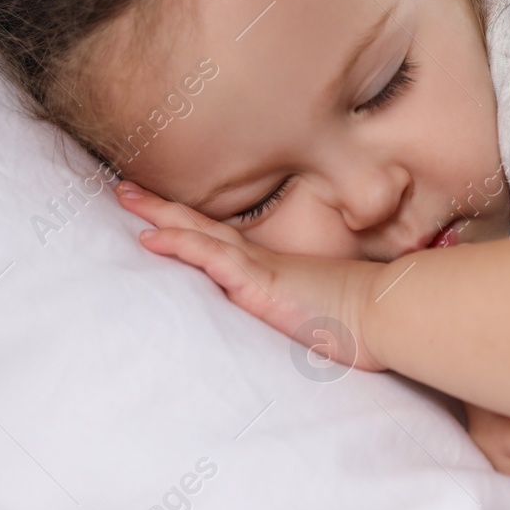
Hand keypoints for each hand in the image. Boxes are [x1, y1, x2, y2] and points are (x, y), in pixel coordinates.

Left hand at [115, 181, 385, 370]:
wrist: (386, 313)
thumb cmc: (357, 320)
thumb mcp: (313, 315)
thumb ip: (293, 311)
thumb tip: (286, 321)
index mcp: (267, 268)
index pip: (216, 239)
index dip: (185, 223)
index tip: (155, 211)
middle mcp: (257, 259)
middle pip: (198, 224)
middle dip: (159, 206)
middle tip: (124, 189)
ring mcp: (255, 267)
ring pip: (196, 231)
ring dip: (157, 214)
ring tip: (123, 197)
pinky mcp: (257, 280)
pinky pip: (210, 257)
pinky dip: (178, 244)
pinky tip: (149, 237)